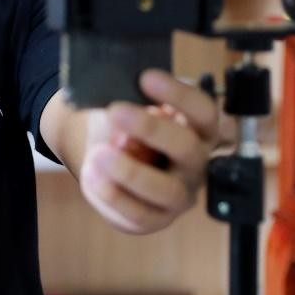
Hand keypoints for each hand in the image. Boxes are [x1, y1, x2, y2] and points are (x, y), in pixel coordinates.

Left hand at [79, 70, 219, 234]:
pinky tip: (92, 174)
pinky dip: (113, 195)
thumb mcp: (127, 106)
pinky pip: (139, 214)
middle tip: (116, 110)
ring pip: (167, 191)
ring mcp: (179, 195)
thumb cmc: (123, 124)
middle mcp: (196, 163)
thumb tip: (119, 107)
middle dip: (152, 130)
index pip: (203, 111)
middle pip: (188, 149)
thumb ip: (130, 104)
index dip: (179, 95)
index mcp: (197, 128)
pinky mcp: (156, 218)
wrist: (102, 152)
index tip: (146, 77)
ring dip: (131, 172)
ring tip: (99, 153)